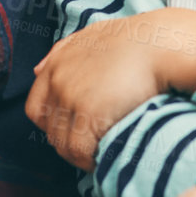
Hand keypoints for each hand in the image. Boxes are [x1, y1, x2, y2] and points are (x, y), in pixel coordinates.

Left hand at [27, 8, 195, 168]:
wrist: (159, 44)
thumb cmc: (135, 40)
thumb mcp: (93, 36)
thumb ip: (64, 51)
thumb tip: (39, 69)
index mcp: (57, 64)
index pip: (36, 109)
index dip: (52, 125)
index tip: (72, 131)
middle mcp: (58, 81)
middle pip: (51, 130)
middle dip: (69, 142)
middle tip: (92, 149)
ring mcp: (71, 98)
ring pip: (63, 144)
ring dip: (80, 156)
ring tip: (100, 157)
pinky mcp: (89, 114)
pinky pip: (80, 150)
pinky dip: (90, 160)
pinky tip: (105, 159)